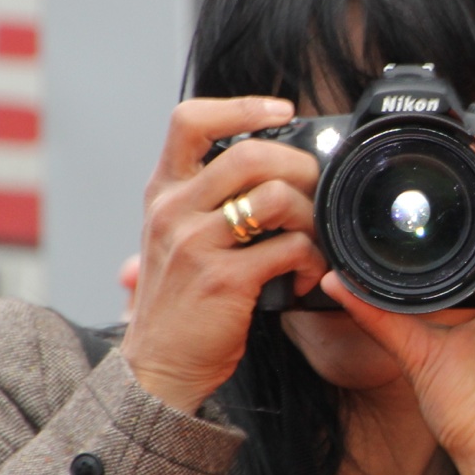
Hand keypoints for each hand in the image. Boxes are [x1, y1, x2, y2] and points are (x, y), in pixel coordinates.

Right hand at [121, 98, 327, 414]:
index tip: (281, 112)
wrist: (158, 368)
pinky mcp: (223, 280)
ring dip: (309, 217)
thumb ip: (205, 201)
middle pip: (250, 154)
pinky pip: (289, 249)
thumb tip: (267, 169)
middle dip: (299, 167)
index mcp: (163, 193)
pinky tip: (304, 278)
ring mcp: (195, 244)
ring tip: (310, 240)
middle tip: (315, 191)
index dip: (241, 107)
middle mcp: (173, 211)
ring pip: (275, 197)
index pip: (190, 120)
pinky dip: (311, 262)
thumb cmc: (178, 304)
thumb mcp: (174, 239)